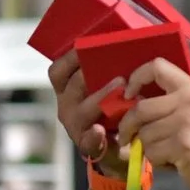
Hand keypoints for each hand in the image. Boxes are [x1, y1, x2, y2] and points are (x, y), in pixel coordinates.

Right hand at [47, 52, 128, 176]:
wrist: (121, 152)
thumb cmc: (117, 111)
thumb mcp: (109, 89)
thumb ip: (110, 70)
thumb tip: (130, 38)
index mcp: (68, 91)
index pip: (58, 72)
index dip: (69, 59)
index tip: (83, 47)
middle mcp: (67, 108)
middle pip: (71, 88)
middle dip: (88, 77)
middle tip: (113, 69)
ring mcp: (76, 128)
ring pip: (81, 112)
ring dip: (99, 99)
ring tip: (121, 89)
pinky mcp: (88, 146)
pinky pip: (88, 141)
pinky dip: (94, 136)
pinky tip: (101, 131)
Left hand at [114, 59, 189, 189]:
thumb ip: (169, 107)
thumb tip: (130, 110)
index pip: (158, 67)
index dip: (136, 78)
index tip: (129, 95)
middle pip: (140, 108)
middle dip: (128, 127)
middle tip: (127, 139)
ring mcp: (187, 122)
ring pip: (144, 134)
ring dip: (147, 149)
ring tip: (167, 154)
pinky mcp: (183, 144)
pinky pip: (151, 152)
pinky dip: (156, 162)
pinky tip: (174, 163)